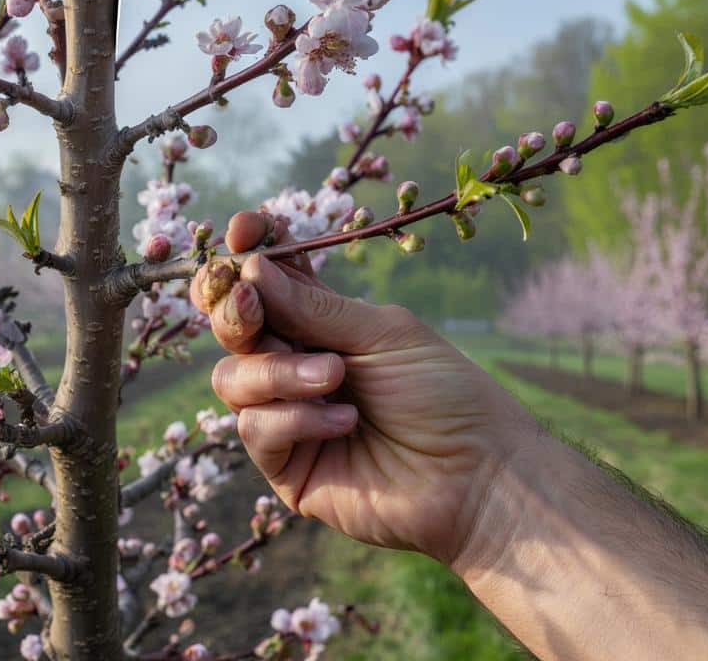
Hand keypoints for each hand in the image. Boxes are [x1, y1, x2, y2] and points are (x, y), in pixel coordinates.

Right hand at [191, 211, 533, 564]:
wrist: (477, 475)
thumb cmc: (444, 395)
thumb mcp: (383, 334)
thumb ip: (314, 306)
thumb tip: (251, 268)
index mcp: (320, 324)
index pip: (264, 281)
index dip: (246, 254)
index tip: (244, 232)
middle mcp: (294, 366)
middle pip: (230, 327)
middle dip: (234, 310)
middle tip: (252, 304)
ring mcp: (285, 416)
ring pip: (231, 378)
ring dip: (277, 372)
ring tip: (334, 378)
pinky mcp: (285, 466)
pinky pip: (254, 428)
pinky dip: (295, 418)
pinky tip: (344, 422)